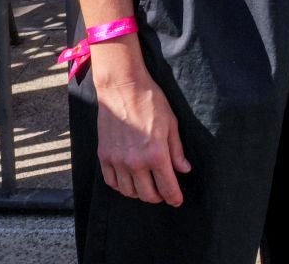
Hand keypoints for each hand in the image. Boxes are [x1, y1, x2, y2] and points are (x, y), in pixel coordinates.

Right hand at [95, 69, 190, 204]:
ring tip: (146, 186)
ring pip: (128, 191)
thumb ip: (177, 150)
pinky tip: (129, 180)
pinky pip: (111, 182)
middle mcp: (135, 162)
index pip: (167, 187)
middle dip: (158, 197)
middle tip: (163, 192)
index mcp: (156, 154)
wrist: (122, 88)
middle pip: (147, 194)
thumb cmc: (150, 102)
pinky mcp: (104, 156)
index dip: (174, 197)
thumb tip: (184, 169)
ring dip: (140, 193)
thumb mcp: (171, 123)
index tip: (177, 200)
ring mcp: (117, 160)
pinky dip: (121, 186)